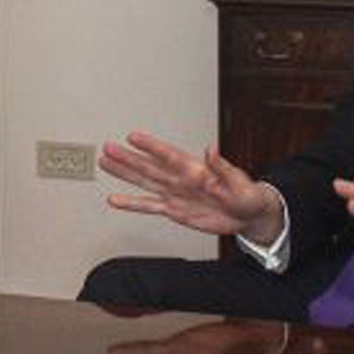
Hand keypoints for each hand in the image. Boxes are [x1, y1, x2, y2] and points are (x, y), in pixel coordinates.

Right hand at [100, 132, 282, 242]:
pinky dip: (131, 204)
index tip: (133, 137)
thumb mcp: (239, 181)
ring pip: (144, 182)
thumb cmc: (247, 195)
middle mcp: (181, 179)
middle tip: (108, 147)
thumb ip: (222, 166)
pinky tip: (116, 200)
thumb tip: (211, 149)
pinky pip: (149, 207)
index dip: (151, 146)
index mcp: (196, 169)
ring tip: (105, 163)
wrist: (248, 216)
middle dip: (128, 158)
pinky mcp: (174, 210)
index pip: (169, 155)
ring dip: (124, 174)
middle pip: (149, 166)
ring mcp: (175, 194)